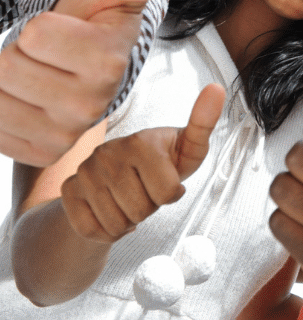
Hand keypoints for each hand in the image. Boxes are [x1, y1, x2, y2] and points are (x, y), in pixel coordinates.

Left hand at [0, 0, 209, 164]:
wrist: (85, 69)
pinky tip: (30, 99)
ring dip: (8, 81)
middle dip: (21, 51)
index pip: (34, 33)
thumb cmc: (94, 23)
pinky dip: (4, 108)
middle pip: (9, 66)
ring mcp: (65, 136)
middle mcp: (91, 106)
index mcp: (109, 61)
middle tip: (49, 53)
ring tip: (41, 73)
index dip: (41, 25)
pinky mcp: (40, 154)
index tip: (65, 29)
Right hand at [60, 82, 224, 241]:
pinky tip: (110, 211)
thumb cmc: (163, 162)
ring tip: (129, 198)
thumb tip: (217, 88)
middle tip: (145, 190)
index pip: (168, 194)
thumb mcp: (188, 147)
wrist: (121, 175)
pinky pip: (90, 230)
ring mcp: (85, 170)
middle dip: (149, 208)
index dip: (172, 195)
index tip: (167, 180)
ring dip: (127, 221)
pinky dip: (105, 232)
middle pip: (140, 211)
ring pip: (115, 224)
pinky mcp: (68, 190)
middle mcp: (108, 152)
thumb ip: (203, 123)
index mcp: (141, 140)